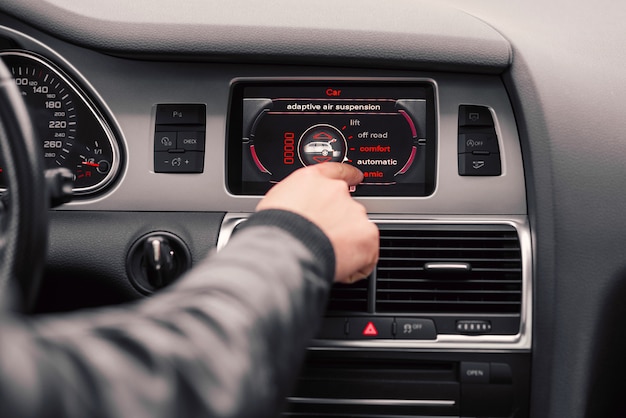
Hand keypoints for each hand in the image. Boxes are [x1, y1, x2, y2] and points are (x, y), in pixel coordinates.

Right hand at [256, 163, 378, 283]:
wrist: (285, 248)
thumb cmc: (275, 230)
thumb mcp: (276, 202)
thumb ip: (296, 201)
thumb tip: (298, 213)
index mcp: (313, 180)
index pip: (336, 170)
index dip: (348, 175)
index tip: (356, 177)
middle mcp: (338, 192)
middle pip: (347, 208)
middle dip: (339, 224)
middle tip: (322, 241)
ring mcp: (355, 213)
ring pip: (358, 231)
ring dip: (347, 243)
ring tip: (326, 256)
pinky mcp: (367, 237)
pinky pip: (367, 254)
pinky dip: (358, 264)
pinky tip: (339, 268)